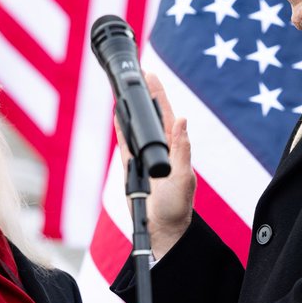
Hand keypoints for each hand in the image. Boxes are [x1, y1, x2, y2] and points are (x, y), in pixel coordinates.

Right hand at [115, 73, 195, 258]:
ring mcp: (146, 157)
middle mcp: (161, 149)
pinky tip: (119, 116)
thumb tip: (182, 120)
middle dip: (146, 95)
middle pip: (151, 115)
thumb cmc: (177, 206)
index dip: (159, 94)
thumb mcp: (183, 176)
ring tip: (127, 91)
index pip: (166, 114)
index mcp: (175, 147)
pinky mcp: (133, 167)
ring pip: (137, 127)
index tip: (151, 75)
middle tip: (138, 74)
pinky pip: (125, 143)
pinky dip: (122, 129)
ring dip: (132, 109)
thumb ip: (181, 149)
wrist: (162, 228)